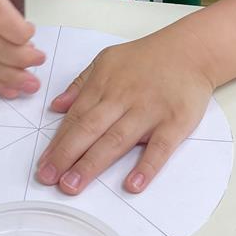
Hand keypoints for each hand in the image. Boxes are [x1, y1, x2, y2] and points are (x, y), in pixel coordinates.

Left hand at [35, 23, 213, 194]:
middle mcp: (123, 98)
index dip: (57, 142)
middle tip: (48, 178)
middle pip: (90, 129)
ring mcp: (149, 111)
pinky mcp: (175, 122)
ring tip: (73, 185)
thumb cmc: (147, 58)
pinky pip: (160, 147)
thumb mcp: (107, 60)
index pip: (76, 117)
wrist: (191, 50)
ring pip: (116, 140)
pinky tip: (133, 184)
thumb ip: (81, 84)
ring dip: (92, 164)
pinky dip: (147, 166)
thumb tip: (55, 106)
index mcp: (104, 85)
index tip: (43, 165)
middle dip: (66, 155)